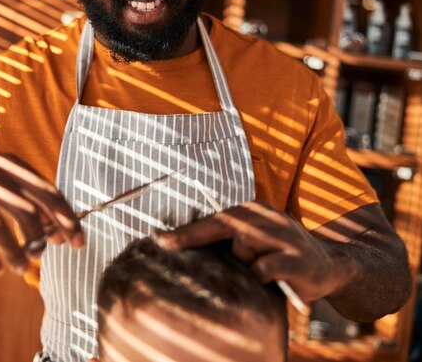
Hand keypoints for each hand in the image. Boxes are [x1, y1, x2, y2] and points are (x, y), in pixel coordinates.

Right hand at [0, 148, 82, 274]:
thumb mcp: (2, 177)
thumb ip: (30, 197)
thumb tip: (59, 228)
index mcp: (6, 162)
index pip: (45, 190)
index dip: (65, 218)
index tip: (78, 243)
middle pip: (22, 208)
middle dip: (39, 236)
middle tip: (42, 253)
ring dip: (13, 251)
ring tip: (23, 268)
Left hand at [155, 201, 356, 302]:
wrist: (330, 266)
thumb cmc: (280, 254)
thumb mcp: (255, 239)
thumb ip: (229, 238)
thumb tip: (183, 244)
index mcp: (254, 211)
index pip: (215, 219)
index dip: (187, 230)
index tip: (160, 239)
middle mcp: (267, 218)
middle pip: (223, 226)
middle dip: (192, 236)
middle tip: (165, 244)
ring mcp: (283, 236)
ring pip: (244, 248)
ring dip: (245, 263)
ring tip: (260, 268)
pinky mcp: (296, 258)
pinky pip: (263, 269)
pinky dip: (261, 276)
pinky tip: (271, 278)